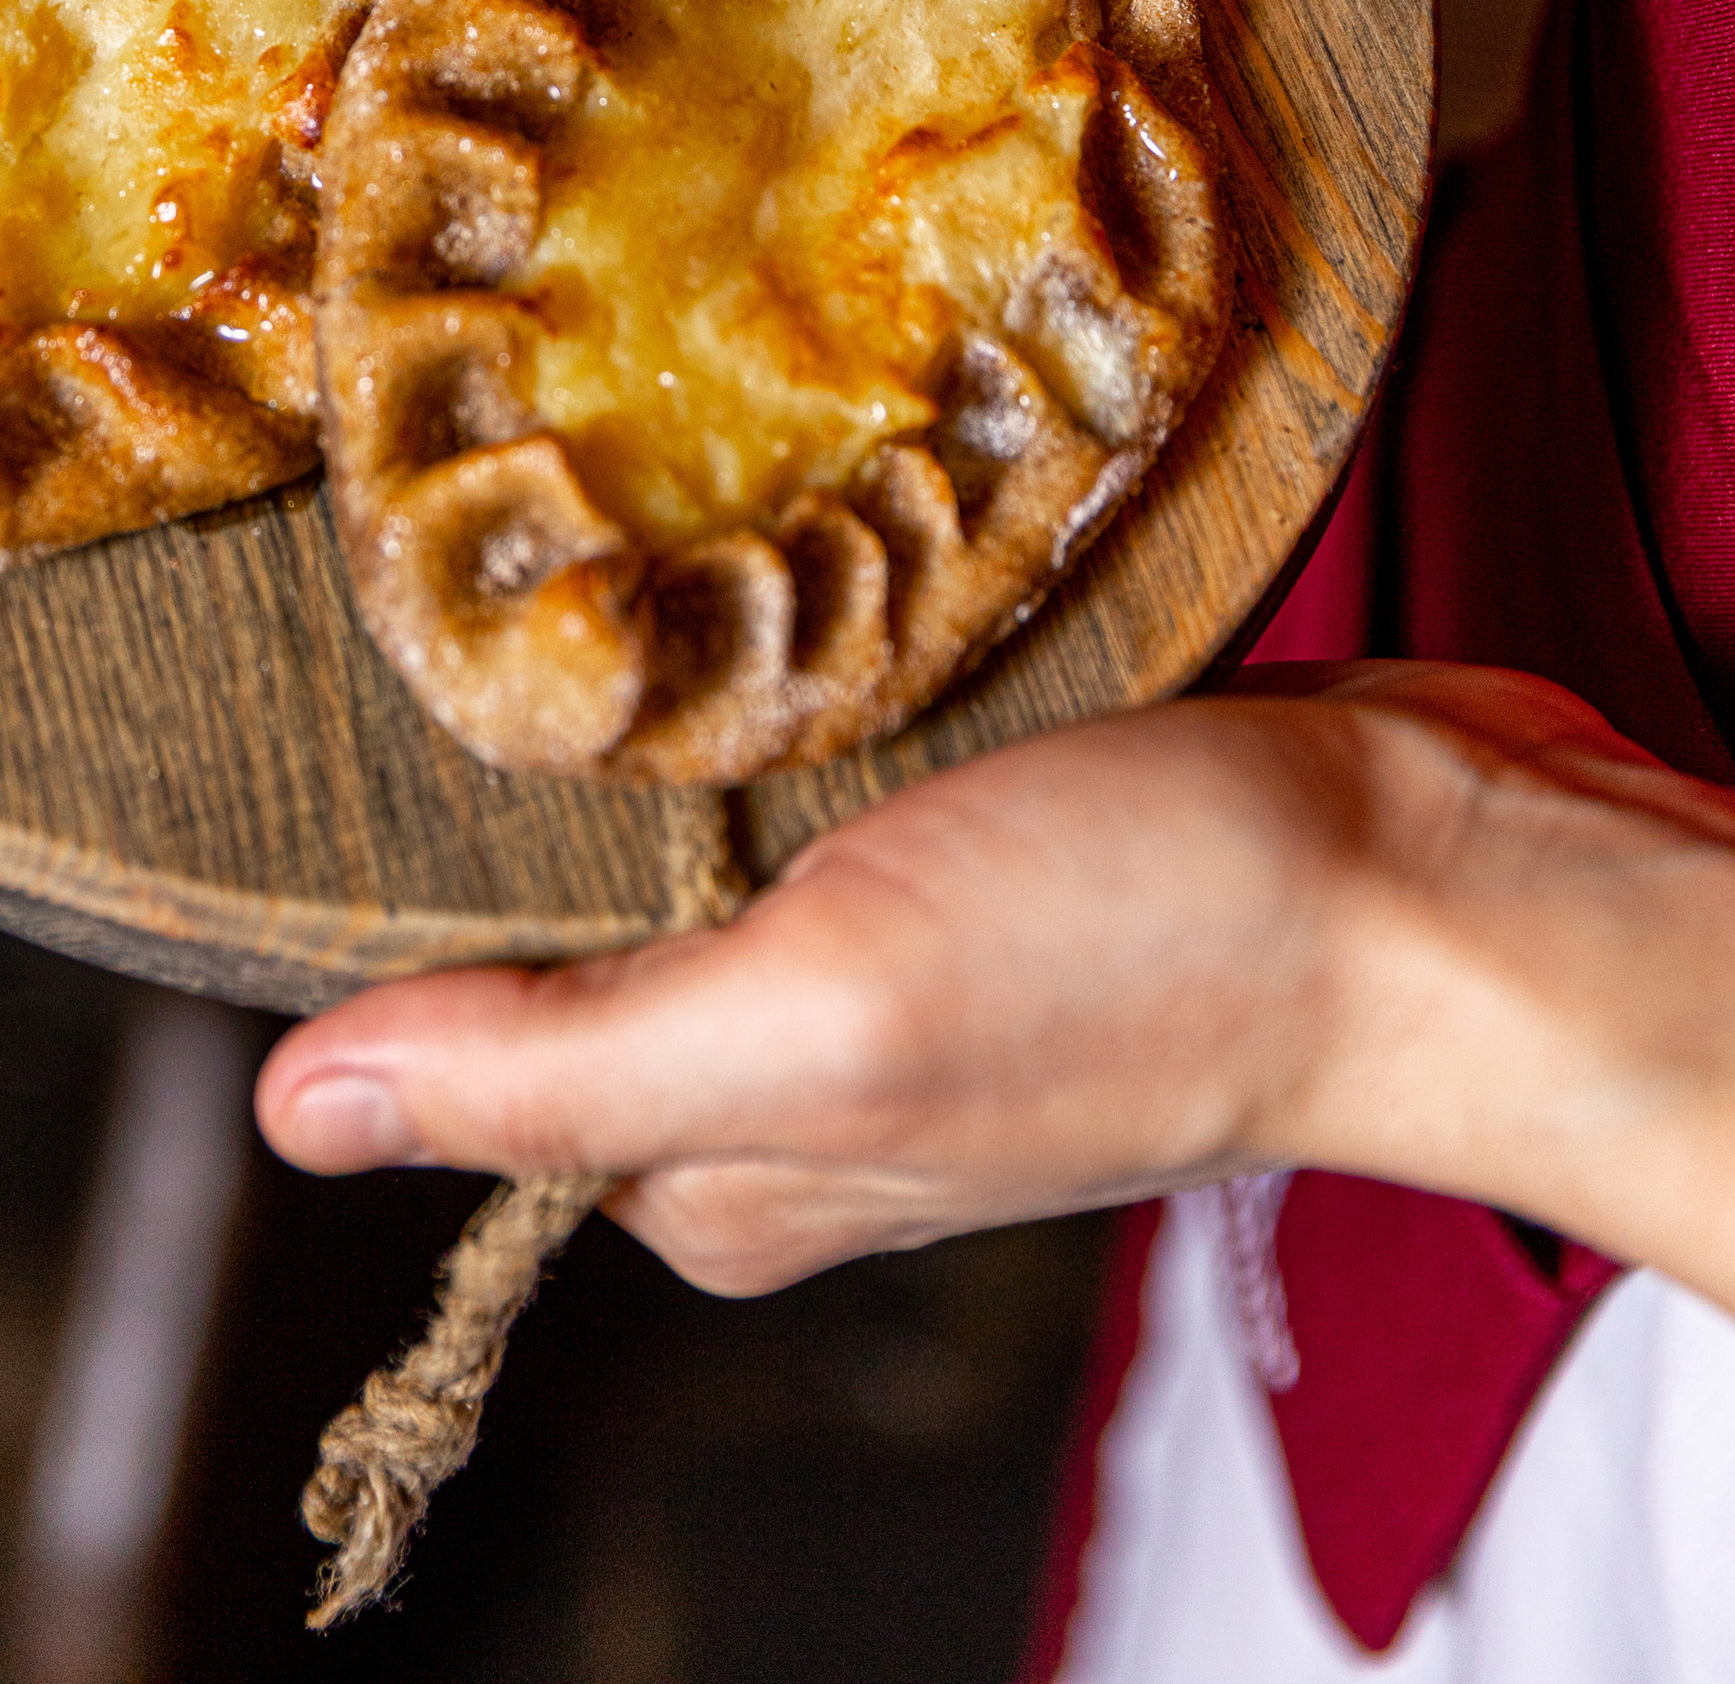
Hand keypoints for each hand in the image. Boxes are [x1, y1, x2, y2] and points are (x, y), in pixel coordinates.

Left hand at [258, 664, 1734, 1387]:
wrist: (1434, 869)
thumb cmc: (1151, 955)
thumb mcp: (824, 1014)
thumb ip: (562, 1068)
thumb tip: (300, 1116)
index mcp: (718, 1164)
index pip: (477, 1047)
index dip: (407, 907)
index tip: (366, 753)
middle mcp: (792, 1075)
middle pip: (579, 932)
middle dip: (537, 794)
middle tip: (511, 613)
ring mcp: (893, 954)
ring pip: (697, 829)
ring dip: (667, 715)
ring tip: (638, 571)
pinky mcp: (980, 838)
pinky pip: (819, 760)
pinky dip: (790, 680)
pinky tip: (784, 589)